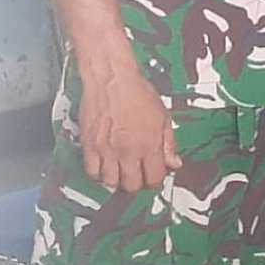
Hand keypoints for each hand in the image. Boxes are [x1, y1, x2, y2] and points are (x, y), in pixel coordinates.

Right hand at [77, 61, 180, 192]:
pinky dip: (98, 173)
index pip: (154, 178)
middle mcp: (128, 151)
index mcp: (149, 145)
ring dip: (117, 180)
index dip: (156, 180)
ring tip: (121, 171)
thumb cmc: (138, 92)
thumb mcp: (163, 116)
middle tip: (138, 175)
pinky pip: (91, 171)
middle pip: (132, 185)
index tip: (154, 176)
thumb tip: (175, 163)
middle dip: (137, 183)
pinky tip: (104, 166)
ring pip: (111, 182)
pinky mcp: (89, 146)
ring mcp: (106, 150)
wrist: (111, 79)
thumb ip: (169, 143)